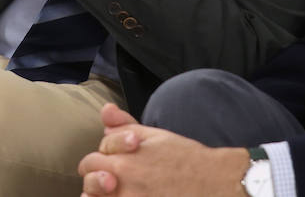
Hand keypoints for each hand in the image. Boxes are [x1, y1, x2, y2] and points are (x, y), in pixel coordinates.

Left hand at [78, 103, 248, 195]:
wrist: (213, 182)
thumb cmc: (185, 157)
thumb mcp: (154, 135)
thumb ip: (124, 126)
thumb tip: (106, 115)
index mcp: (123, 161)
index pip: (91, 161)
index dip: (102, 158)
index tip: (114, 160)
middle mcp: (123, 185)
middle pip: (90, 184)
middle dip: (95, 178)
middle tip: (109, 178)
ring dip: (101, 194)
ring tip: (116, 189)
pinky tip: (128, 195)